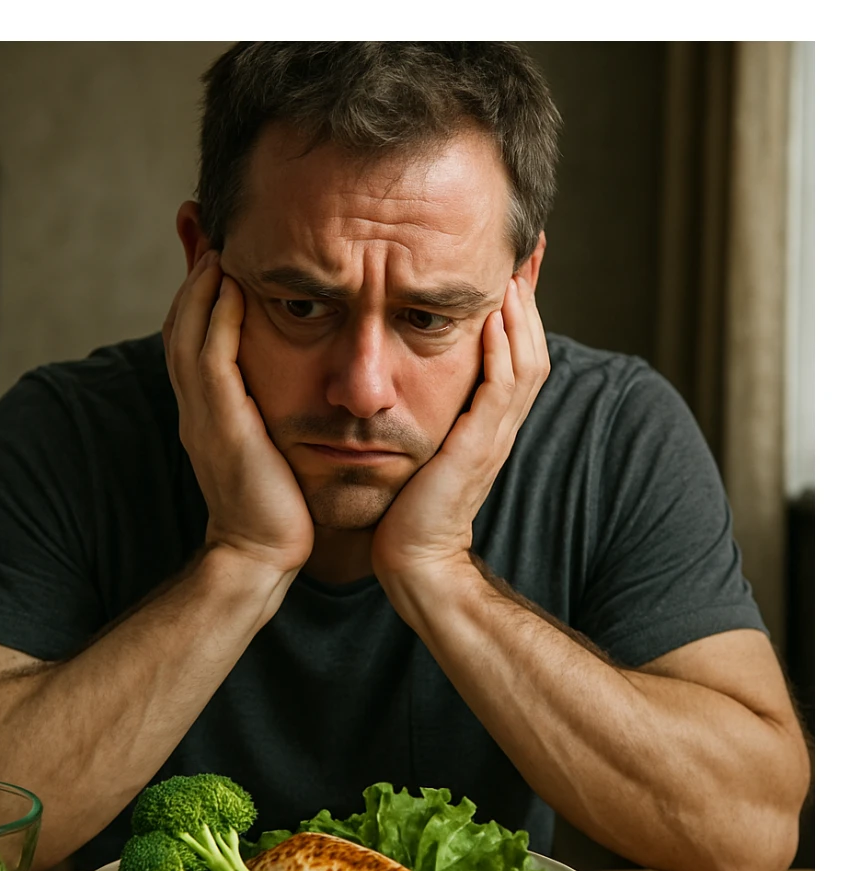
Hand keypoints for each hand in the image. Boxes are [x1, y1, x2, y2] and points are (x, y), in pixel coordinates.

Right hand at [163, 251, 314, 574]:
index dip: (200, 290)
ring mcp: (202, 415)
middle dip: (192, 271)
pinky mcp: (221, 425)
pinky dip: (219, 318)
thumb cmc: (276, 505)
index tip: (216, 248)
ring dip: (201, 283)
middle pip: (182, 321)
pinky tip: (234, 285)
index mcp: (206, 409)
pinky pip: (212, 359)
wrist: (261, 554)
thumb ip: (265, 410)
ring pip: (189, 331)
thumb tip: (289, 384)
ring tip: (217, 241)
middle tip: (202, 224)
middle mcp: (196, 406)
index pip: (194, 334)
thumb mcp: (267, 447)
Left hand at [371, 274, 549, 580]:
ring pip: (524, 360)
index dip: (518, 308)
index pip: (514, 352)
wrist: (414, 560)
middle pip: (530, 346)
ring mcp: (493, 436)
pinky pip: (501, 388)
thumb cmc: (410, 508)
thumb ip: (428, 413)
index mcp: (487, 421)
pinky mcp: (478, 448)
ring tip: (515, 265)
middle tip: (528, 245)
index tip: (512, 261)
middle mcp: (499, 424)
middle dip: (529, 294)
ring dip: (521, 311)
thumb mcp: (424, 448)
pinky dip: (502, 349)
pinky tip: (494, 314)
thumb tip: (404, 379)